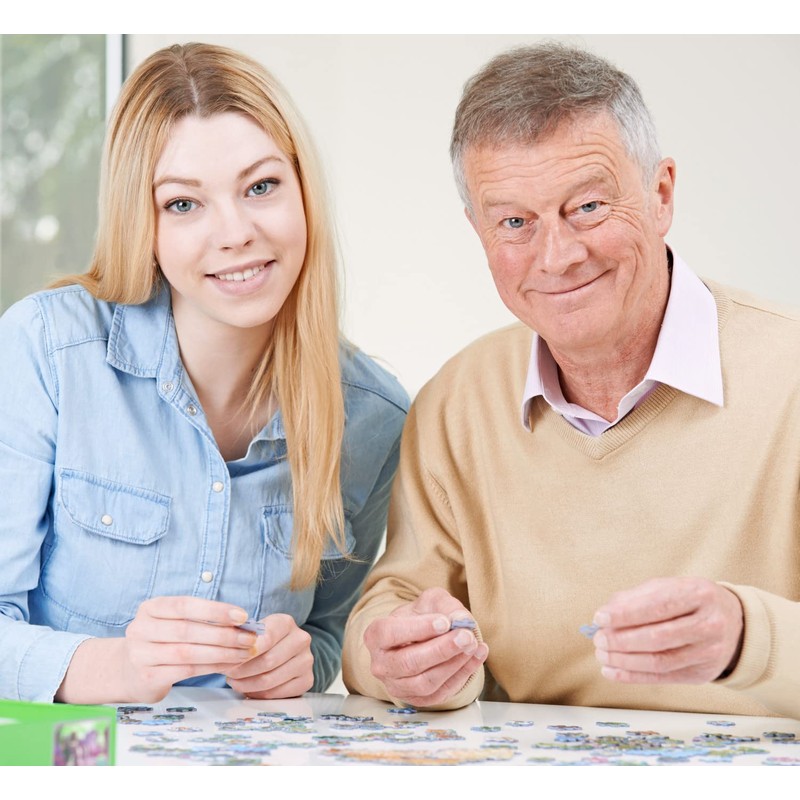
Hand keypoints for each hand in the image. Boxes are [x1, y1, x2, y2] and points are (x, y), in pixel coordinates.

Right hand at [120, 596, 257, 701]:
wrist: (128, 671)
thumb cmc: (162, 641)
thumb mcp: (173, 622)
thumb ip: (201, 619)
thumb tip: (242, 621)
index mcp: (150, 608)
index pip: (185, 605)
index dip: (215, 610)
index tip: (242, 615)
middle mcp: (141, 629)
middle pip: (188, 630)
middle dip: (224, 634)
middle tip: (250, 638)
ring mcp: (141, 654)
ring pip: (188, 652)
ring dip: (222, 653)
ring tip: (244, 653)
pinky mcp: (147, 677)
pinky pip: (186, 671)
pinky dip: (211, 667)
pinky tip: (229, 665)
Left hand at [225, 614, 313, 698]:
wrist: (283, 648)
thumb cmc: (262, 640)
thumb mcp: (254, 631)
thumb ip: (241, 638)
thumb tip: (225, 654)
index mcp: (286, 622)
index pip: (267, 638)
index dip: (246, 651)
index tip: (230, 660)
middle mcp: (301, 639)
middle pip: (268, 661)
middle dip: (243, 671)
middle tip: (228, 674)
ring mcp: (306, 660)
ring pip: (270, 679)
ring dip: (247, 684)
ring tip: (235, 682)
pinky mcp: (307, 680)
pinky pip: (277, 693)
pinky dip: (258, 694)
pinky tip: (249, 689)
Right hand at [363, 587, 487, 706]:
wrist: (422, 637)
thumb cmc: (421, 616)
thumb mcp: (431, 601)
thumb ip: (446, 606)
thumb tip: (462, 621)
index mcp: (375, 635)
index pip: (390, 633)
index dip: (418, 629)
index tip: (444, 622)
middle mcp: (381, 664)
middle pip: (409, 662)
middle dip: (441, 650)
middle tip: (466, 636)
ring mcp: (397, 686)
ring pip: (425, 682)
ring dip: (453, 664)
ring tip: (473, 644)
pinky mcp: (417, 699)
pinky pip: (440, 693)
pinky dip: (462, 675)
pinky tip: (477, 656)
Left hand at [591, 577, 743, 684]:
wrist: (733, 621)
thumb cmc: (690, 601)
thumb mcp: (668, 587)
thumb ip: (635, 598)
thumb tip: (604, 615)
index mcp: (699, 594)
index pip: (657, 606)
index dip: (625, 615)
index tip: (600, 618)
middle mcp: (709, 624)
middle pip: (658, 638)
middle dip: (621, 640)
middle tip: (598, 639)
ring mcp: (709, 652)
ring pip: (659, 661)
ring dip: (624, 661)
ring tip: (602, 655)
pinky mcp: (703, 674)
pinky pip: (663, 678)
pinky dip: (633, 677)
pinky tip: (612, 672)